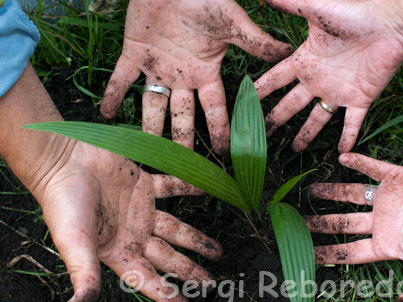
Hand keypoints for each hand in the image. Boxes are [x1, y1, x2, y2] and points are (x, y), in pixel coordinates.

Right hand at [37, 141, 220, 301]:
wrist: (61, 159)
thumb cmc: (64, 203)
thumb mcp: (73, 242)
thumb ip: (83, 274)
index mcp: (117, 251)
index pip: (147, 279)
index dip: (166, 294)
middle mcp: (132, 234)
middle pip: (167, 256)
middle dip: (189, 270)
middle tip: (211, 283)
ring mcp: (140, 209)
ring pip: (174, 228)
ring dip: (196, 238)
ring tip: (217, 251)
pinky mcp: (143, 184)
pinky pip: (172, 187)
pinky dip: (188, 188)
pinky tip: (206, 192)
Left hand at [101, 0, 292, 153]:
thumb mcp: (232, 22)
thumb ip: (256, 42)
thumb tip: (287, 53)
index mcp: (206, 71)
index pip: (214, 108)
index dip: (220, 130)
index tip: (223, 153)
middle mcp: (182, 75)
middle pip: (183, 115)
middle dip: (182, 140)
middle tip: (180, 167)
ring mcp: (158, 66)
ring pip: (153, 104)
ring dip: (148, 127)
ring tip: (143, 151)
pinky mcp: (134, 53)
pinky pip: (122, 78)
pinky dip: (113, 94)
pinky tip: (106, 115)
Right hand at [255, 0, 402, 151]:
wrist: (391, 24)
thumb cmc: (355, 14)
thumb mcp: (317, 10)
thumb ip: (290, 4)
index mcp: (305, 60)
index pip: (276, 78)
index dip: (261, 89)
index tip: (246, 101)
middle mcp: (318, 79)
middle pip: (291, 104)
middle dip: (276, 118)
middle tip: (264, 134)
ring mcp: (338, 92)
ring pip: (318, 119)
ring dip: (307, 134)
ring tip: (295, 150)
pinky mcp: (360, 99)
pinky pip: (351, 124)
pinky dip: (347, 139)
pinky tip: (341, 154)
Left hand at [305, 153, 402, 301]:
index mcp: (386, 245)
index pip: (349, 251)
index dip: (328, 253)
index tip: (306, 254)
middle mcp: (382, 221)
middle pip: (343, 222)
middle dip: (321, 222)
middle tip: (297, 221)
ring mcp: (388, 199)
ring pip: (351, 194)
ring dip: (331, 190)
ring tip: (310, 189)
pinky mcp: (397, 177)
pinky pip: (372, 167)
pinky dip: (358, 161)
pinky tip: (340, 157)